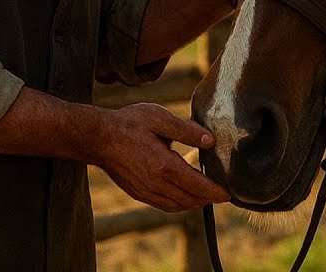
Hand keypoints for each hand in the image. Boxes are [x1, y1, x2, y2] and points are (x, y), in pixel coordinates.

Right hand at [92, 103, 229, 211]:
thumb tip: (211, 141)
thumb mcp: (159, 118)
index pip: (197, 186)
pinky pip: (164, 205)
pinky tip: (185, 195)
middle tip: (223, 194)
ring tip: (208, 195)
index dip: (215, 192)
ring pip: (177, 206)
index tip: (229, 194)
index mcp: (164, 166)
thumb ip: (187, 130)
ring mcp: (145, 191)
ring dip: (194, 203)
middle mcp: (155, 184)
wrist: (96, 137)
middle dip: (208, 199)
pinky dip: (179, 204)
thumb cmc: (128, 124)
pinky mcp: (137, 192)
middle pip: (190, 199)